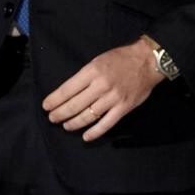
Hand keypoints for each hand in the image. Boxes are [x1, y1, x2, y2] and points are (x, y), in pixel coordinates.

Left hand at [42, 38, 163, 141]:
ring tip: (66, 126)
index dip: (54, 100)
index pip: (67, 90)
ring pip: (87, 116)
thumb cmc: (121, 58)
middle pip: (74, 105)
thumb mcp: (99, 60)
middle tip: (52, 118)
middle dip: (59, 114)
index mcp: (93, 71)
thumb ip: (85, 75)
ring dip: (73, 123)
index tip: (46, 106)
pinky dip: (94, 132)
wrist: (148, 60)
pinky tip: (85, 136)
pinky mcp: (123, 108)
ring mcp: (113, 98)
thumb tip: (68, 92)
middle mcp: (101, 86)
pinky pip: (106, 124)